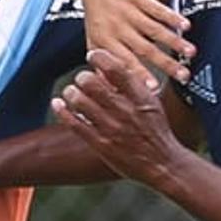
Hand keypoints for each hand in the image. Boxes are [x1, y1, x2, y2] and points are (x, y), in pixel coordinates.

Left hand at [51, 49, 186, 187]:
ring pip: (79, 101)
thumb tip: (109, 66)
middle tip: (82, 79)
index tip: (92, 56)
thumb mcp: (151, 103)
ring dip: (71, 92)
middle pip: (91, 82)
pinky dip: (62, 110)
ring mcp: (111, 128)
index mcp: (140, 96)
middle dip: (82, 77)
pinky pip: (74, 123)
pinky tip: (58, 103)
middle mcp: (125, 110)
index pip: (115, 68)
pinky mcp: (100, 144)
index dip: (99, 57)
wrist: (162, 164)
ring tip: (71, 92)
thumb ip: (131, 84)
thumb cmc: (156, 131)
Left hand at [82, 0, 193, 84]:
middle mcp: (119, 28)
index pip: (126, 63)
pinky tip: (186, 26)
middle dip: (166, 64)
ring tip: (192, 53)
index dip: (141, 75)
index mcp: (108, 42)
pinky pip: (157, 8)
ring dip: (174, 41)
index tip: (155, 90)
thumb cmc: (100, 19)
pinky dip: (172, 17)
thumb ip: (104, 65)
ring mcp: (129, 12)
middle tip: (184, 76)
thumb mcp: (96, 41)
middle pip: (146, 49)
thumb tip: (112, 91)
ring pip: (155, 29)